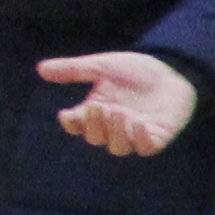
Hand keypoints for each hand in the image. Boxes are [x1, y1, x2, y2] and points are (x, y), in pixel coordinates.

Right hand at [40, 50, 197, 154]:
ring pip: (118, 147)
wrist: (173, 69)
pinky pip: (146, 148)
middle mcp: (113, 126)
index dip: (71, 123)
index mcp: (96, 110)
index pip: (76, 124)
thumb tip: (40, 69)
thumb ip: (74, 69)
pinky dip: (140, 140)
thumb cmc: (135, 70)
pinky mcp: (157, 137)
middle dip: (94, 126)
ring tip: (119, 113)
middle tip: (99, 108)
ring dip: (115, 133)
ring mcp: (135, 134)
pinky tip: (138, 124)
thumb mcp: (102, 66)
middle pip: (96, 138)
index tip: (67, 114)